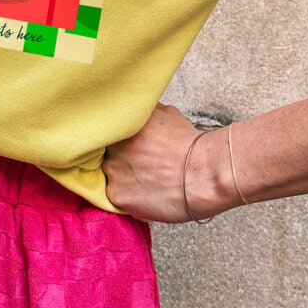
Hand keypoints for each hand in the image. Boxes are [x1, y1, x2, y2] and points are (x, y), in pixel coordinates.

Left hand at [103, 102, 237, 222]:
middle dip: (119, 158)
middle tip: (140, 163)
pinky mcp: (117, 195)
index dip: (114, 139)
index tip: (126, 145)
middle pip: (104, 153)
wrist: (204, 173)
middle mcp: (111, 146)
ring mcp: (112, 171)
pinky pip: (116, 196)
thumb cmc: (190, 145)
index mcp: (120, 124)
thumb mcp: (166, 114)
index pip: (103, 131)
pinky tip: (146, 192)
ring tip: (146, 179)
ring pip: (109, 175)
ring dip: (122, 177)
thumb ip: (143, 113)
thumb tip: (135, 111)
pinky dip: (129, 195)